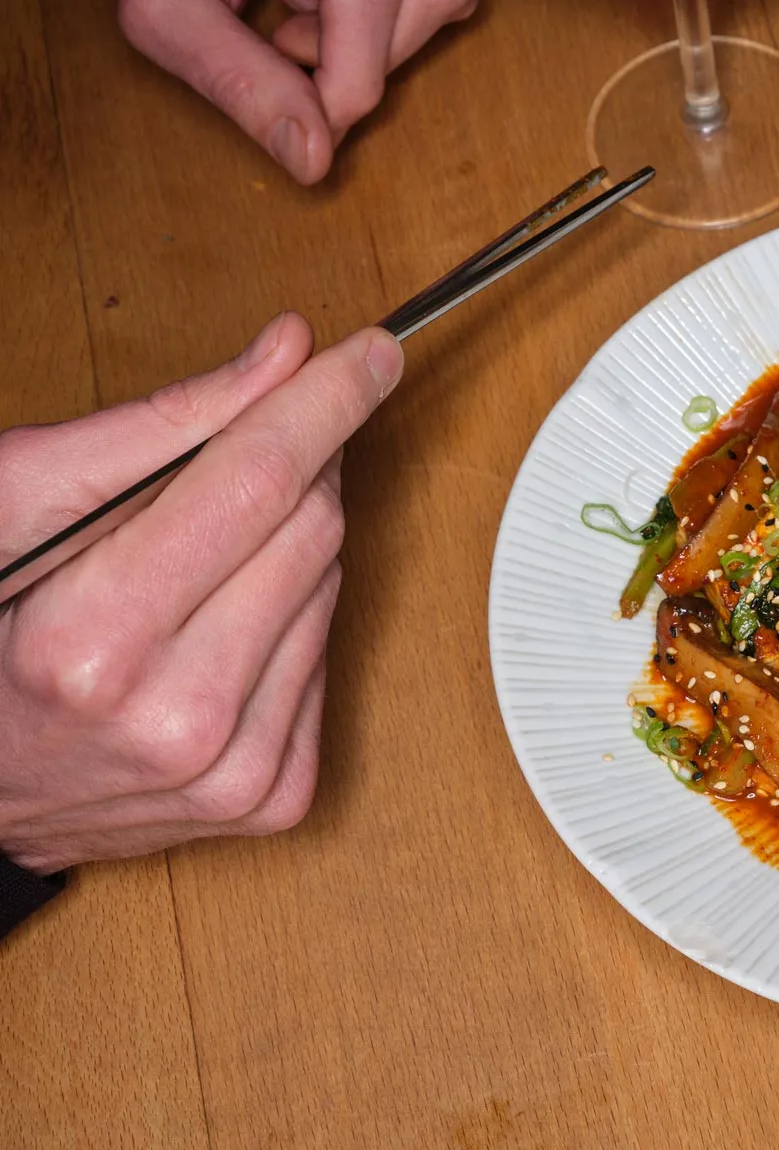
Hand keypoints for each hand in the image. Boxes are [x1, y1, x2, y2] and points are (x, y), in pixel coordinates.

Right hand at [0, 315, 402, 870]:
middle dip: (299, 466)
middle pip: (312, 531)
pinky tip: (216, 628)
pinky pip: (329, 658)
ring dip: (288, 546)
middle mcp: (176, 718)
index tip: (373, 354)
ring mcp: (232, 768)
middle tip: (252, 449)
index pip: (259, 484)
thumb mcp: (22, 501)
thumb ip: (160, 425)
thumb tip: (286, 353)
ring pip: (331, 588)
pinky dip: (289, 620)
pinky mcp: (274, 796)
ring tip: (200, 559)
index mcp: (94, 643)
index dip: (324, 404)